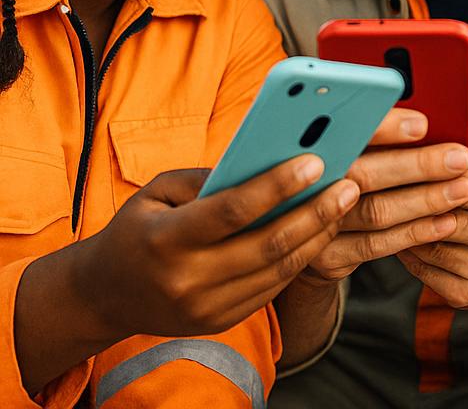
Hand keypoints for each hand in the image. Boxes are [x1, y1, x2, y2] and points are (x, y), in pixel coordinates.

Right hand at [77, 152, 358, 342]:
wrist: (104, 297)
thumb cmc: (138, 228)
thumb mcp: (159, 191)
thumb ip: (209, 176)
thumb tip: (268, 158)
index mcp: (167, 240)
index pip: (233, 211)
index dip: (278, 186)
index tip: (316, 162)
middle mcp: (188, 280)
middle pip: (268, 244)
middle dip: (315, 211)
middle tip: (349, 184)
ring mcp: (206, 307)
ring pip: (279, 269)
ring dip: (318, 235)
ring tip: (344, 204)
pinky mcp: (221, 321)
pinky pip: (273, 286)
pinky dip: (302, 256)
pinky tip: (321, 230)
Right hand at [301, 107, 467, 284]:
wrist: (301, 233)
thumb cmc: (342, 171)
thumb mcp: (347, 144)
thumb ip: (374, 128)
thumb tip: (431, 107)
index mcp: (313, 143)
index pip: (347, 129)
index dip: (384, 127)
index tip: (423, 123)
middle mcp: (308, 181)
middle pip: (364, 172)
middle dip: (418, 165)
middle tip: (460, 158)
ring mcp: (313, 223)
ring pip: (375, 210)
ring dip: (424, 200)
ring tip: (462, 189)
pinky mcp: (326, 257)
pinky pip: (375, 245)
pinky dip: (414, 232)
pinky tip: (445, 222)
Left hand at [396, 110, 467, 308]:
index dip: (436, 176)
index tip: (406, 161)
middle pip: (449, 217)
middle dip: (413, 201)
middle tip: (377, 184)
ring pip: (433, 247)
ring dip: (404, 228)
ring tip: (379, 207)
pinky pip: (427, 273)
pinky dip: (407, 254)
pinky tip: (392, 235)